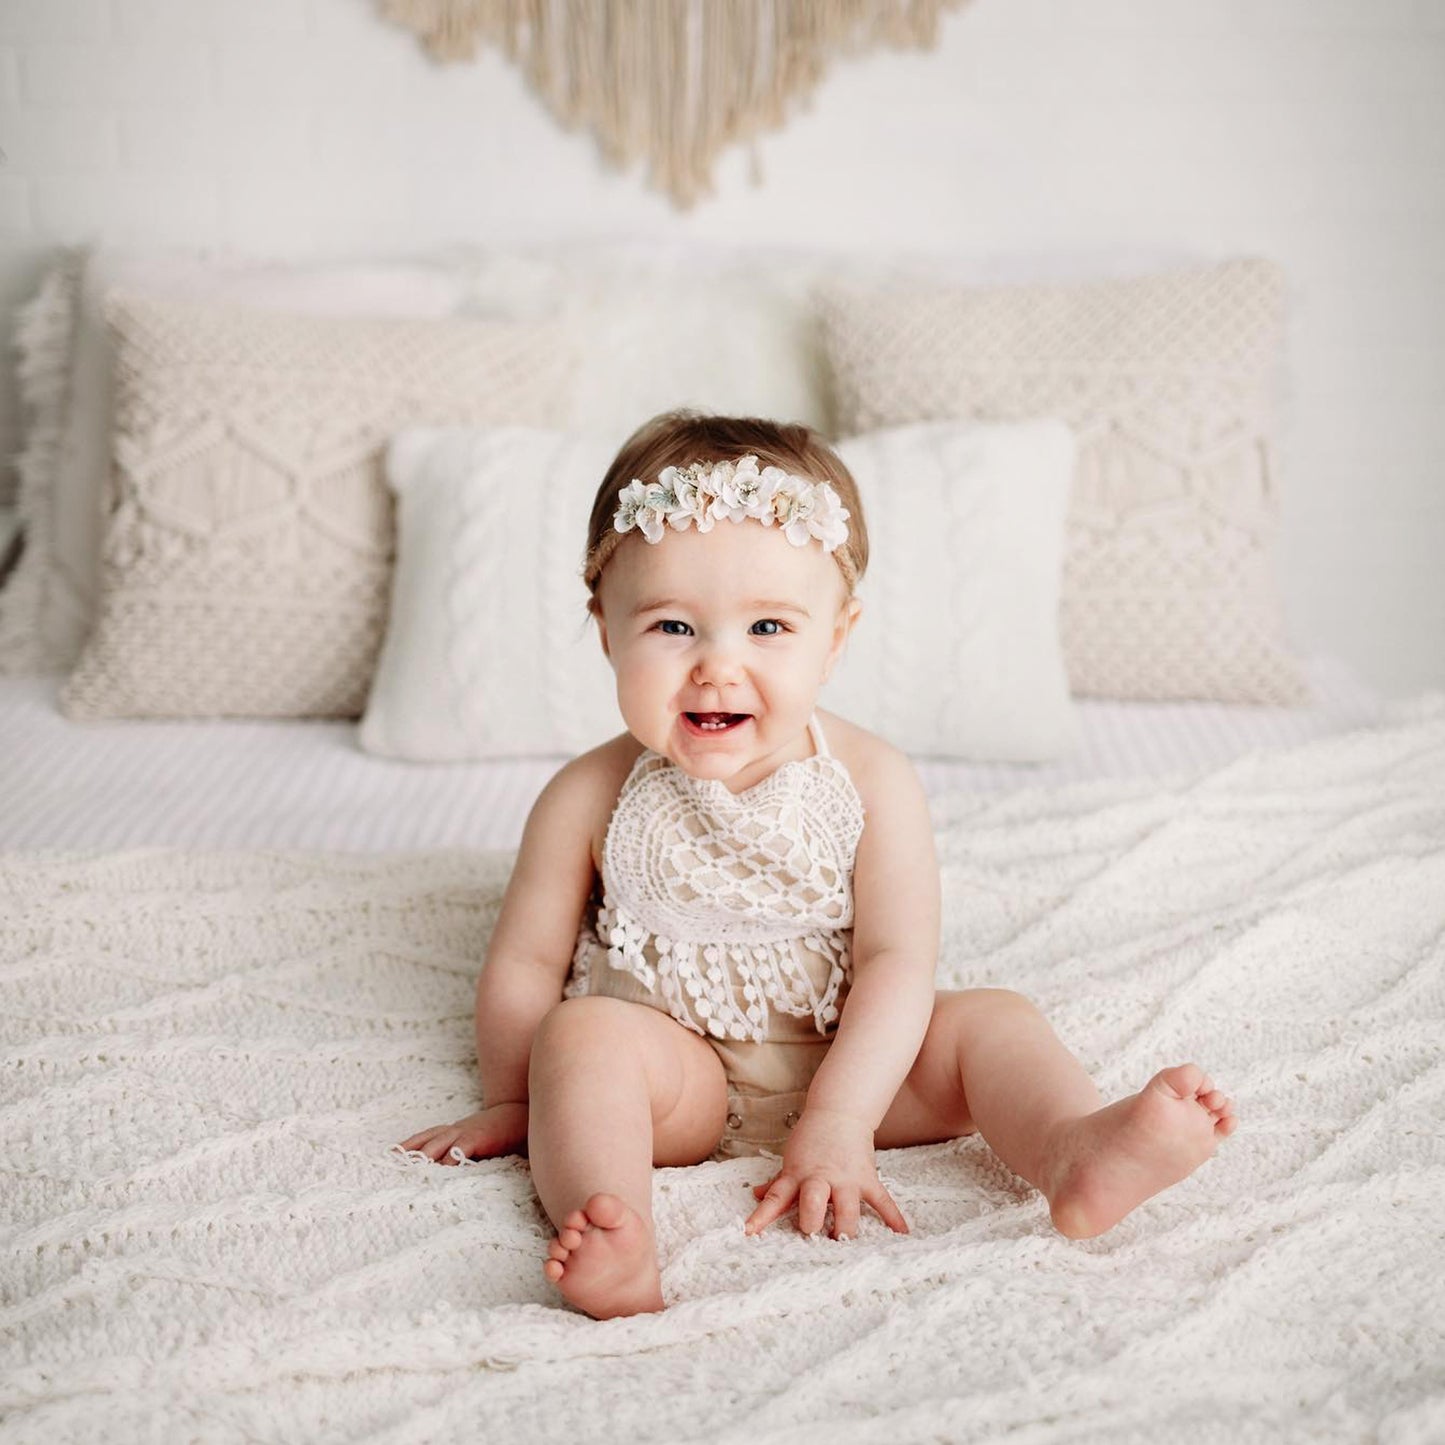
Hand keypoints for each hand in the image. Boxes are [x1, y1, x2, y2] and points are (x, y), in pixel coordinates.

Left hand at [396, 1101, 528, 1163]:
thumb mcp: (478, 1142)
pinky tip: (441, 1172)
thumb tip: (451, 1173)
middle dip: (408, 1153)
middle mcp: (455, 1130)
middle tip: (389, 1165)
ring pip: (436, 1144)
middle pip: (424, 1140)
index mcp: (453, 1131)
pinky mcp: (478, 1138)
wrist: (522, 1113)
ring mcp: (465, 1133)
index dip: (408, 1147)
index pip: (424, 1138)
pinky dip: (449, 1161)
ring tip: (408, 1172)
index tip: (389, 1157)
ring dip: (421, 1158)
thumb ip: (466, 1156)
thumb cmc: (501, 1133)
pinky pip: (459, 1150)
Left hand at [744, 1106, 908, 1240]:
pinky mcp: (867, 1179)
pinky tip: (902, 1233)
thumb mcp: (791, 1160)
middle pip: (814, 1201)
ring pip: (847, 1208)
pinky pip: (881, 1200)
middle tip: (811, 1233)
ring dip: (846, 1227)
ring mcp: (846, 1180)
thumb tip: (758, 1196)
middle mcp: (821, 1178)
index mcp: (797, 1175)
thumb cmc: (811, 1141)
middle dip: (812, 1220)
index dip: (762, 1216)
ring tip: (844, 1241)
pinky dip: (892, 1216)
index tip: (751, 1233)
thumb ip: (778, 1182)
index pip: (776, 1198)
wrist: (839, 1113)